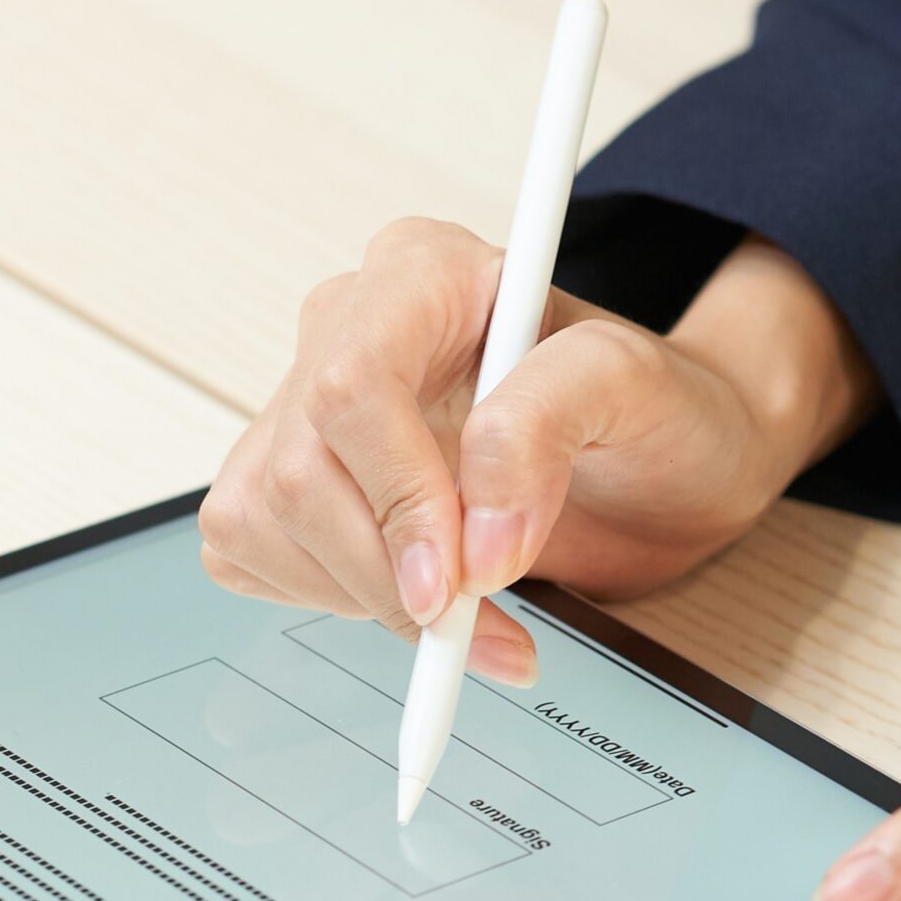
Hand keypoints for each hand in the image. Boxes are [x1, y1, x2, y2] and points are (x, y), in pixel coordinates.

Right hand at [198, 218, 873, 681]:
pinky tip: (409, 595)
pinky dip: (332, 602)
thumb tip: (475, 540)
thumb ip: (549, 427)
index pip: (353, 383)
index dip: (396, 497)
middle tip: (473, 626)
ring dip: (364, 599)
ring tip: (465, 613)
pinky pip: (251, 551)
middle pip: (298, 470)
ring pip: (262, 519)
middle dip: (385, 574)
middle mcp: (346, 326)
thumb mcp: (637, 391)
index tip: (459, 582)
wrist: (649, 463)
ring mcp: (301, 402)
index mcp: (422, 274)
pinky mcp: (280, 475)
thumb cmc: (648, 412)